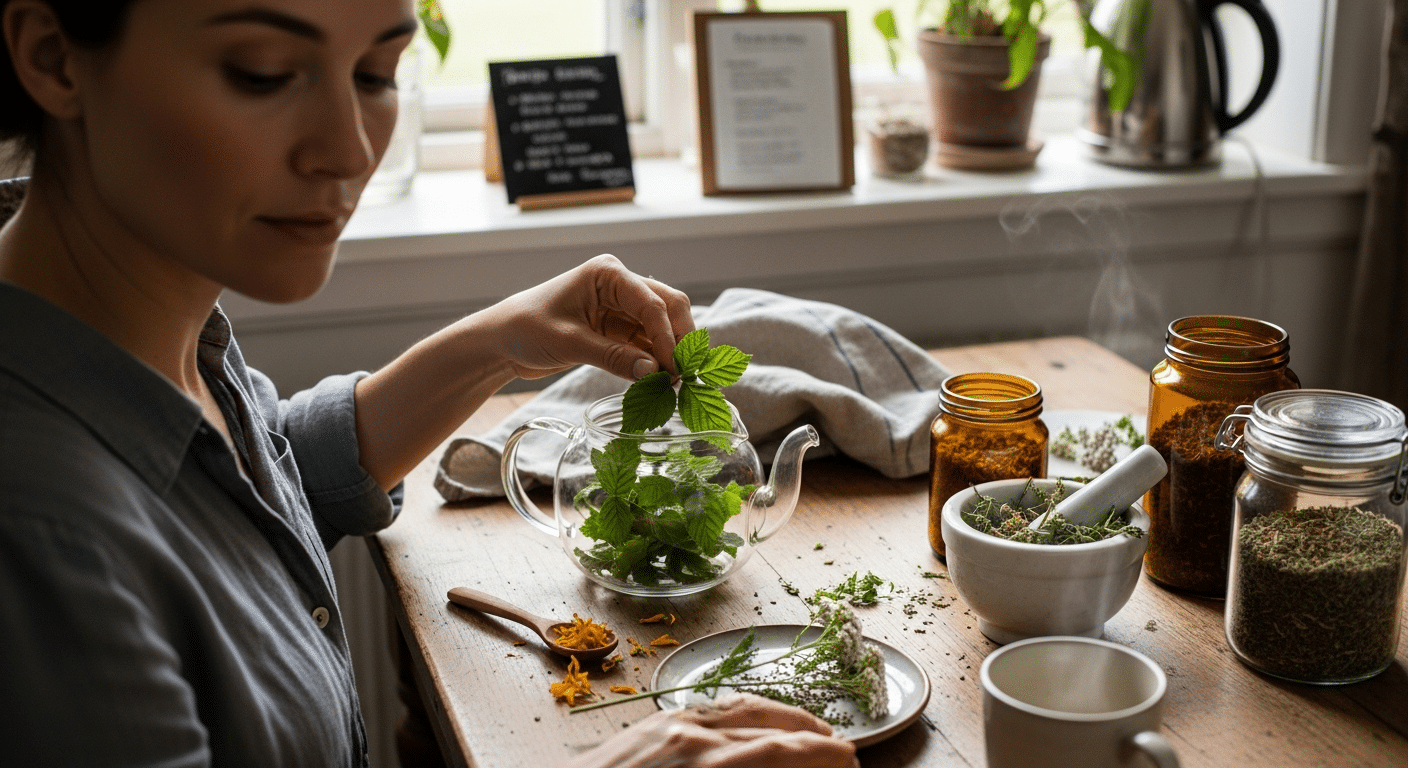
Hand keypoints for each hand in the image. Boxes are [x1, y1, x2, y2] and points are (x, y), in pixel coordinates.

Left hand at [352, 254, 692, 488]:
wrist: (500, 340)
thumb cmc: (525, 328)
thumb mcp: (569, 342)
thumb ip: (613, 356)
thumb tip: (653, 373)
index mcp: (609, 274)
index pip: (653, 302)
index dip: (668, 337)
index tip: (675, 369)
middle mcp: (621, 284)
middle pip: (668, 308)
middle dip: (678, 342)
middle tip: (682, 378)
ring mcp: (621, 306)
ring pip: (662, 327)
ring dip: (669, 354)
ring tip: (672, 386)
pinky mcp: (618, 328)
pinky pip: (647, 343)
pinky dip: (654, 362)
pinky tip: (658, 383)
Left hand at [578, 693, 859, 767]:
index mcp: (707, 767)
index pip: (786, 752)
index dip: (826, 757)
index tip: (851, 762)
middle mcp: (689, 736)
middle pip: (770, 727)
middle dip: (813, 740)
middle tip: (843, 754)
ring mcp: (665, 725)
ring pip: (742, 709)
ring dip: (783, 720)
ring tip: (811, 734)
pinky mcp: (646, 725)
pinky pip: (708, 708)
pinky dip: (744, 713)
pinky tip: (754, 725)